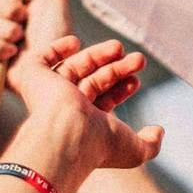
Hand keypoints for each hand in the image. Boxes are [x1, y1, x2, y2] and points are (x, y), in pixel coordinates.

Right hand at [0, 0, 161, 172]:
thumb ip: (151, 144)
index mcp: (83, 125)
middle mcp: (64, 110)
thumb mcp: (135, 150)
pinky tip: (75, 42)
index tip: (136, 80)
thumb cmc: (100, 146)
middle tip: (139, 59)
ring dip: (99, 55)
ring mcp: (48, 93)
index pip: (103, 101)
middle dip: (117, 69)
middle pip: (93, 81)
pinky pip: (41, 58)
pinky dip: (56, 48)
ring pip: (75, 67)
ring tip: (120, 47)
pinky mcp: (33, 78)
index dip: (121, 89)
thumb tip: (159, 131)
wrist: (67, 134)